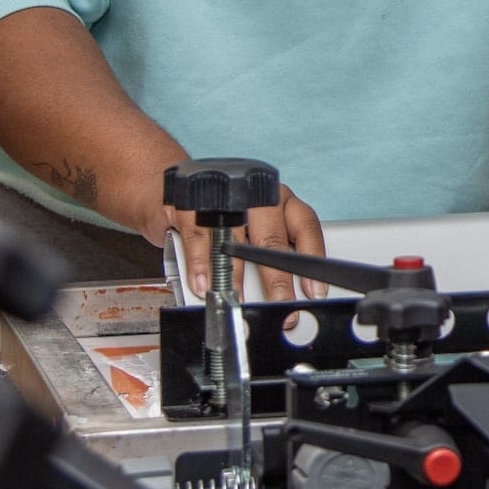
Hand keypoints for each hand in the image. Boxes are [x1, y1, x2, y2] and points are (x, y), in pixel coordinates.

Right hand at [162, 185, 327, 302]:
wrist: (174, 186)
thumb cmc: (223, 211)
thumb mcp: (254, 225)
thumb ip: (268, 252)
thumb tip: (278, 295)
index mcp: (278, 198)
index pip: (305, 225)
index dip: (312, 257)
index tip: (314, 289)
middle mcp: (255, 193)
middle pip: (271, 238)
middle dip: (276, 278)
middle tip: (279, 303)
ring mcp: (223, 195)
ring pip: (234, 239)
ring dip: (235, 275)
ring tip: (236, 298)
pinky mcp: (191, 202)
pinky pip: (199, 236)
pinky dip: (200, 264)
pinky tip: (203, 282)